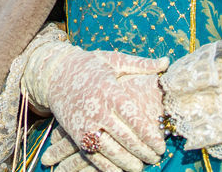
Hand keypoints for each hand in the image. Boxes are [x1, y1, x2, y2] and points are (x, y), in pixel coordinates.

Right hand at [22, 40, 167, 171]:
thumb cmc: (89, 65)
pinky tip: (120, 171)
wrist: (54, 72)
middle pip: (125, 137)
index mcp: (110, 91)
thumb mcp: (114, 60)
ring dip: (127, 162)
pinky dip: (107, 167)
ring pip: (110, 150)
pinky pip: (93, 155)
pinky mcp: (75, 133)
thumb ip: (141, 65)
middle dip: (143, 152)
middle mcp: (97, 109)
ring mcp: (85, 123)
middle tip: (157, 158)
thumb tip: (167, 61)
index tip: (161, 145)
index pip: (133, 118)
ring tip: (141, 167)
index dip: (149, 135)